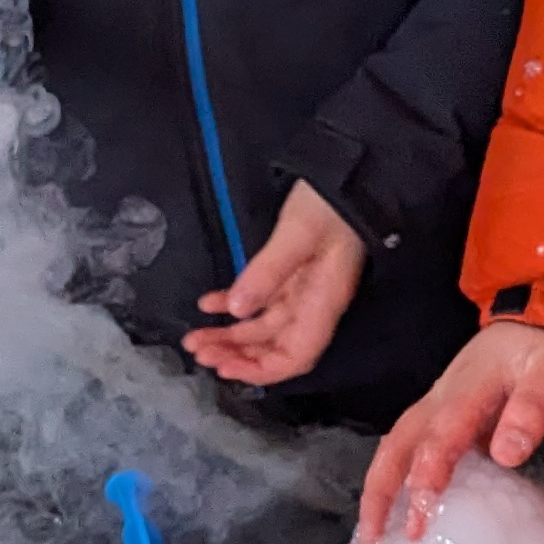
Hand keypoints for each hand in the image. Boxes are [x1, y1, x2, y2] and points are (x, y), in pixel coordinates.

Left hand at [184, 180, 366, 383]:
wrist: (348, 172)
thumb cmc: (330, 204)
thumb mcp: (297, 234)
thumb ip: (266, 273)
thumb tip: (236, 310)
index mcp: (322, 303)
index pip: (295, 357)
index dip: (261, 371)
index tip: (226, 370)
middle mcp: (312, 303)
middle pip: (273, 346)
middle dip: (235, 354)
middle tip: (198, 352)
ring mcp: (301, 289)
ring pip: (262, 326)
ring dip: (229, 335)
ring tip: (195, 337)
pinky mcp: (291, 271)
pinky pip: (260, 299)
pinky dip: (232, 304)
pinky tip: (208, 304)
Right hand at [359, 319, 543, 539]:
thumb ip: (532, 410)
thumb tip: (507, 454)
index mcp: (467, 388)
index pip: (440, 436)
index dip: (427, 476)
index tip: (420, 518)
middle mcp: (443, 396)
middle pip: (398, 444)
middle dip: (380, 491)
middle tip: (371, 538)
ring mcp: (441, 404)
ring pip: (398, 446)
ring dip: (381, 487)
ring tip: (372, 533)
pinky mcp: (448, 413)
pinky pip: (413, 447)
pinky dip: (397, 478)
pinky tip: (400, 509)